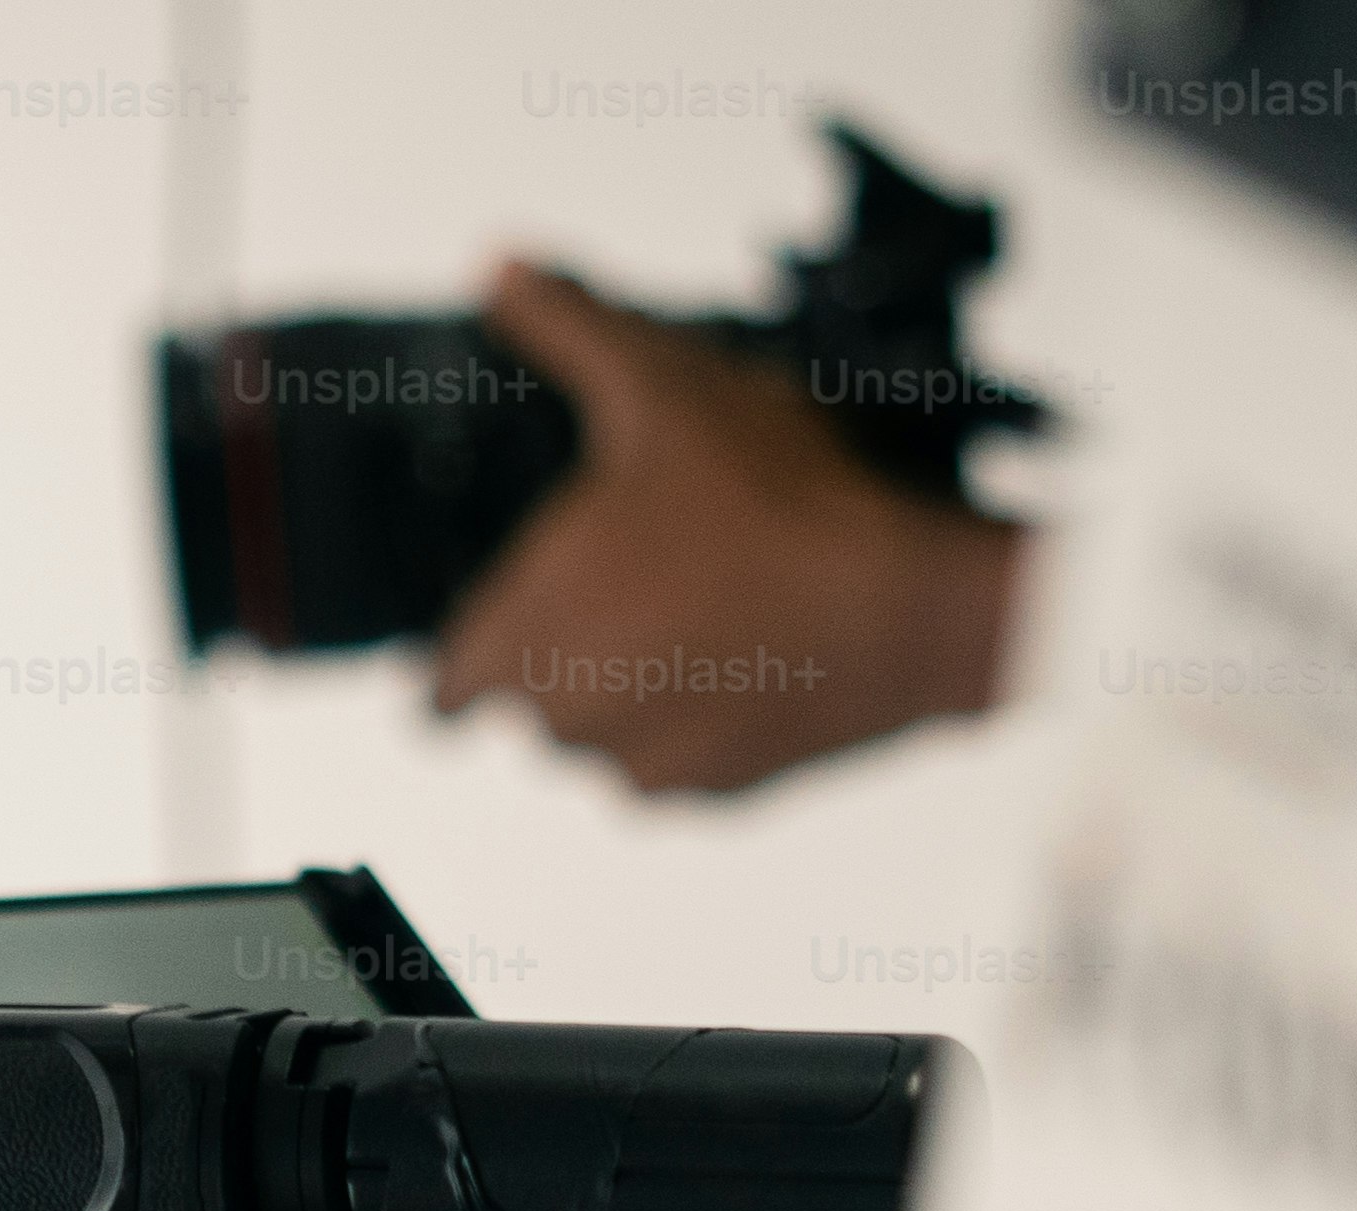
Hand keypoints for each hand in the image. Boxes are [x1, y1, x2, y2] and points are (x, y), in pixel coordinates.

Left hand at [428, 260, 1028, 797]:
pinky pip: (680, 765)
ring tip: (701, 610)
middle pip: (534, 703)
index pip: (445, 691)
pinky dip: (702, 721)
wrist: (911, 605)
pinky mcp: (717, 794)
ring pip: (607, 736)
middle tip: (640, 582)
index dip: (468, 656)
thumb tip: (500, 269)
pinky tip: (749, 653)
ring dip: (635, 688)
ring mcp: (643, 765)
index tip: (507, 624)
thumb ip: (569, 330)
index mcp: (527, 631)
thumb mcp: (664, 386)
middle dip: (571, 647)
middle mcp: (568, 717)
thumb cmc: (782, 499)